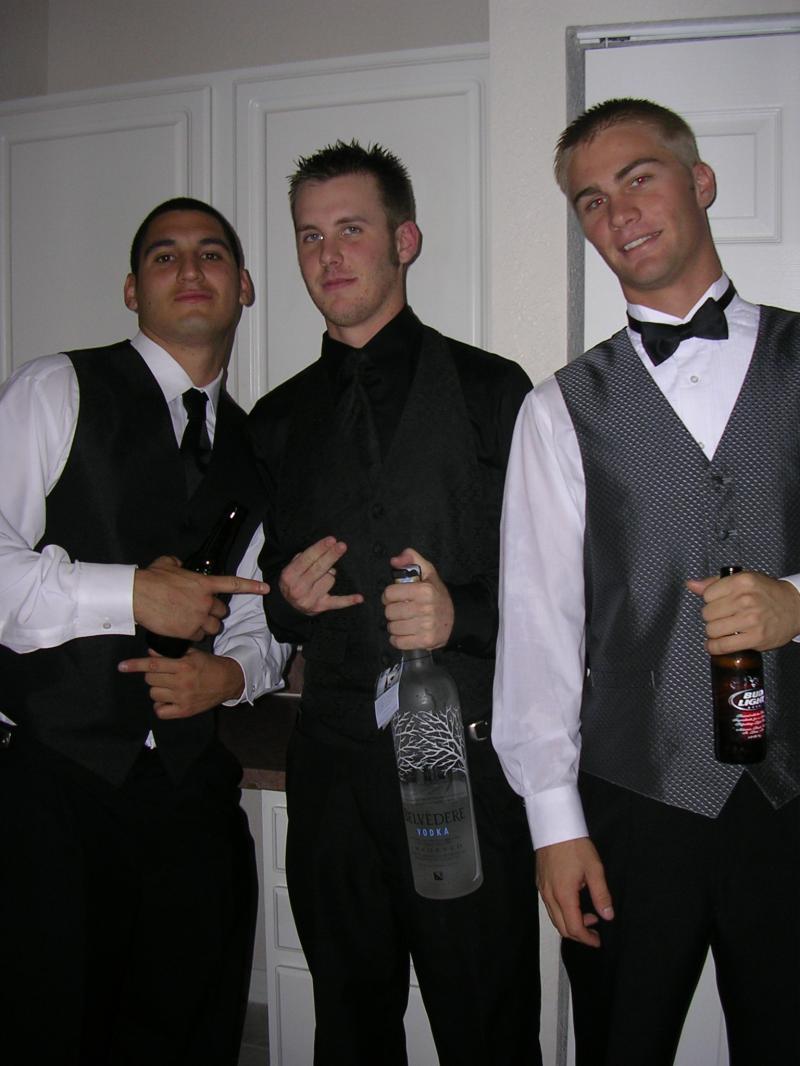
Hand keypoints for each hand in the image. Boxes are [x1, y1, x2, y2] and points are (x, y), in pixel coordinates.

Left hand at [117, 648, 244, 717]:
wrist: (228, 681)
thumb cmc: (209, 666)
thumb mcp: (193, 654)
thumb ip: (171, 653)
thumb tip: (150, 653)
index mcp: (183, 665)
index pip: (153, 665)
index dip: (135, 665)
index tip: (122, 666)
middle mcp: (182, 682)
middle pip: (151, 679)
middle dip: (152, 675)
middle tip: (163, 674)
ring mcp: (182, 698)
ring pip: (154, 694)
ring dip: (157, 689)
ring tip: (168, 686)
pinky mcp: (185, 711)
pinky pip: (160, 711)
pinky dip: (161, 706)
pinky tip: (168, 700)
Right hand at [133, 556, 267, 641]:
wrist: (138, 595)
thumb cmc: (151, 578)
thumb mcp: (167, 564)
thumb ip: (178, 563)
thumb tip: (178, 563)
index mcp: (204, 583)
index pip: (233, 584)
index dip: (251, 587)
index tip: (266, 589)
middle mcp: (206, 601)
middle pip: (221, 612)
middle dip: (213, 613)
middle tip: (199, 611)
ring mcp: (199, 617)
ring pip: (213, 627)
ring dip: (205, 626)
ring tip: (190, 622)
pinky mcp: (189, 631)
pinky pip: (198, 637)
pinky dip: (192, 635)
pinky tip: (181, 629)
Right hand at [279, 536, 362, 614]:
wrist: (288, 606)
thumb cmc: (292, 581)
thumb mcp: (290, 568)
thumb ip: (302, 558)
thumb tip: (322, 550)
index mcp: (289, 575)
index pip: (307, 559)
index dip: (320, 548)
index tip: (331, 540)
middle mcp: (299, 588)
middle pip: (319, 568)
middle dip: (332, 555)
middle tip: (342, 546)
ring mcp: (310, 598)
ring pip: (330, 579)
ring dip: (329, 575)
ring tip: (321, 578)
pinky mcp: (321, 607)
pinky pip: (338, 602)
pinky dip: (349, 600)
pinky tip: (359, 598)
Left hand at [383, 548, 453, 650]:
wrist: (456, 617)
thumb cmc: (437, 594)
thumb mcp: (428, 572)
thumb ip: (411, 558)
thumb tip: (394, 560)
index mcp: (424, 590)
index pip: (390, 593)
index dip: (389, 595)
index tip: (395, 598)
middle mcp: (425, 608)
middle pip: (390, 612)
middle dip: (392, 611)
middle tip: (401, 610)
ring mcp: (426, 626)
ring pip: (392, 628)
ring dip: (395, 625)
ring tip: (404, 621)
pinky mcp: (425, 641)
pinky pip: (398, 642)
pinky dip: (398, 639)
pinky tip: (405, 633)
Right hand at [536, 837, 613, 946]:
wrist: (553, 826)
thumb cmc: (574, 845)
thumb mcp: (594, 869)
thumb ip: (602, 895)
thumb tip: (608, 915)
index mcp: (564, 895)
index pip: (574, 928)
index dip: (586, 939)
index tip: (598, 941)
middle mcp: (549, 895)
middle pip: (561, 927)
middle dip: (579, 935)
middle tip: (594, 933)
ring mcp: (542, 889)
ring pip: (554, 918)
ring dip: (570, 924)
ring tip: (589, 917)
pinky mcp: (540, 882)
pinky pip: (550, 906)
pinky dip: (562, 913)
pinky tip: (574, 903)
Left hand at [686, 570, 799, 652]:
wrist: (795, 608)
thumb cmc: (766, 593)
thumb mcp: (743, 580)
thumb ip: (715, 583)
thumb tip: (691, 584)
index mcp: (742, 582)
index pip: (707, 595)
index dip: (710, 601)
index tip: (718, 604)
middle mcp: (746, 599)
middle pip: (707, 613)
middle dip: (711, 618)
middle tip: (722, 619)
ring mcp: (751, 619)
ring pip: (712, 630)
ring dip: (713, 633)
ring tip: (721, 631)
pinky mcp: (755, 638)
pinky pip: (723, 646)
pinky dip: (715, 648)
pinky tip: (715, 646)